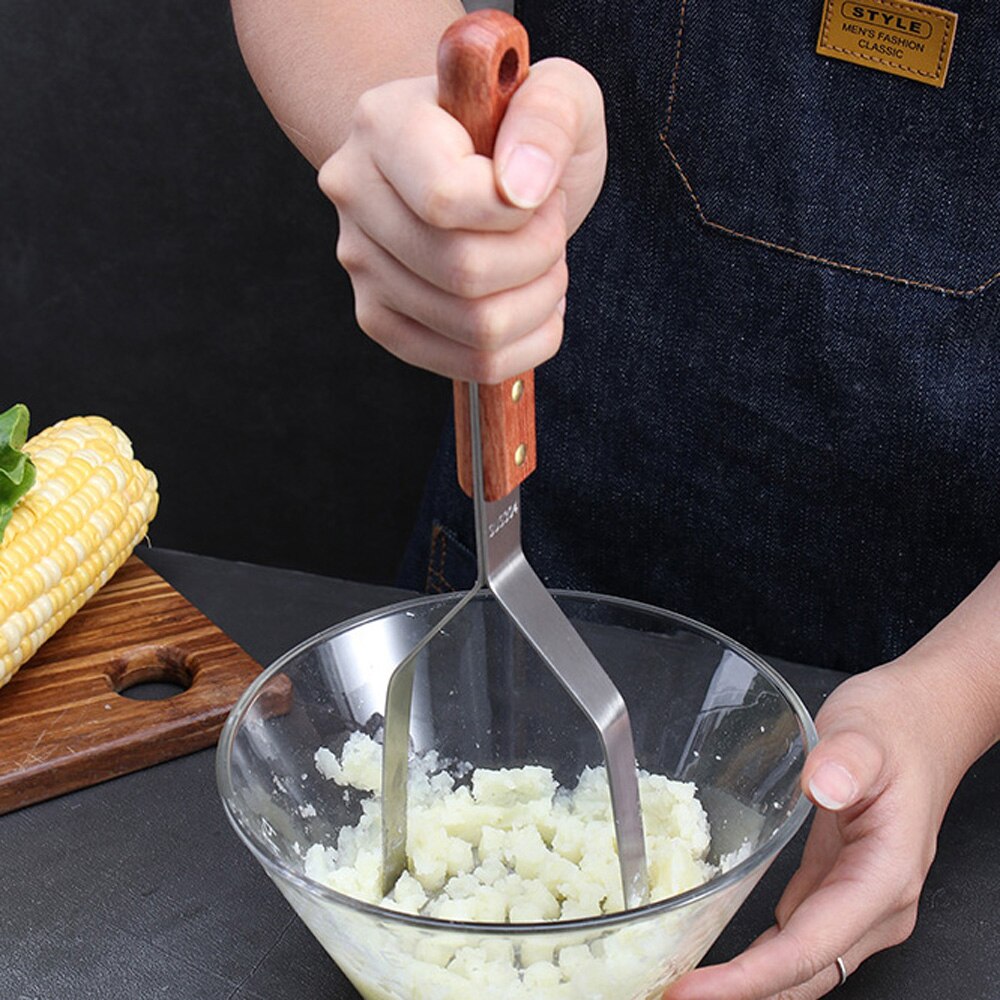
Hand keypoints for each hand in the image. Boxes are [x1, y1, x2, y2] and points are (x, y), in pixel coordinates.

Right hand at [318, 58, 605, 381]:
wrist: (479, 166)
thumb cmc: (519, 130)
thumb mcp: (559, 93)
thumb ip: (550, 115)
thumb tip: (522, 188)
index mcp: (384, 124)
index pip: (446, 201)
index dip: (517, 213)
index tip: (540, 192)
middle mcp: (353, 194)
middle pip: (464, 272)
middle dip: (539, 258)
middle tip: (549, 227)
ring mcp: (360, 264)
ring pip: (476, 327)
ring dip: (539, 301)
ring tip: (544, 262)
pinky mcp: (379, 319)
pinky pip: (472, 363)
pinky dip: (527, 343)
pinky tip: (532, 302)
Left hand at [665, 658, 968, 999]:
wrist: (922, 721)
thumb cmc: (896, 726)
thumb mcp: (866, 732)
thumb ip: (847, 760)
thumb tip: (825, 786)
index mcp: (884, 877)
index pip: (811, 948)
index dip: (749, 978)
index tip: (692, 990)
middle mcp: (877, 905)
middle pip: (804, 974)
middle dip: (739, 993)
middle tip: (669, 993)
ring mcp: (859, 903)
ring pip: (802, 967)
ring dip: (747, 983)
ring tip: (684, 986)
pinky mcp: (839, 890)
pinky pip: (799, 940)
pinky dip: (759, 957)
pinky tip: (718, 956)